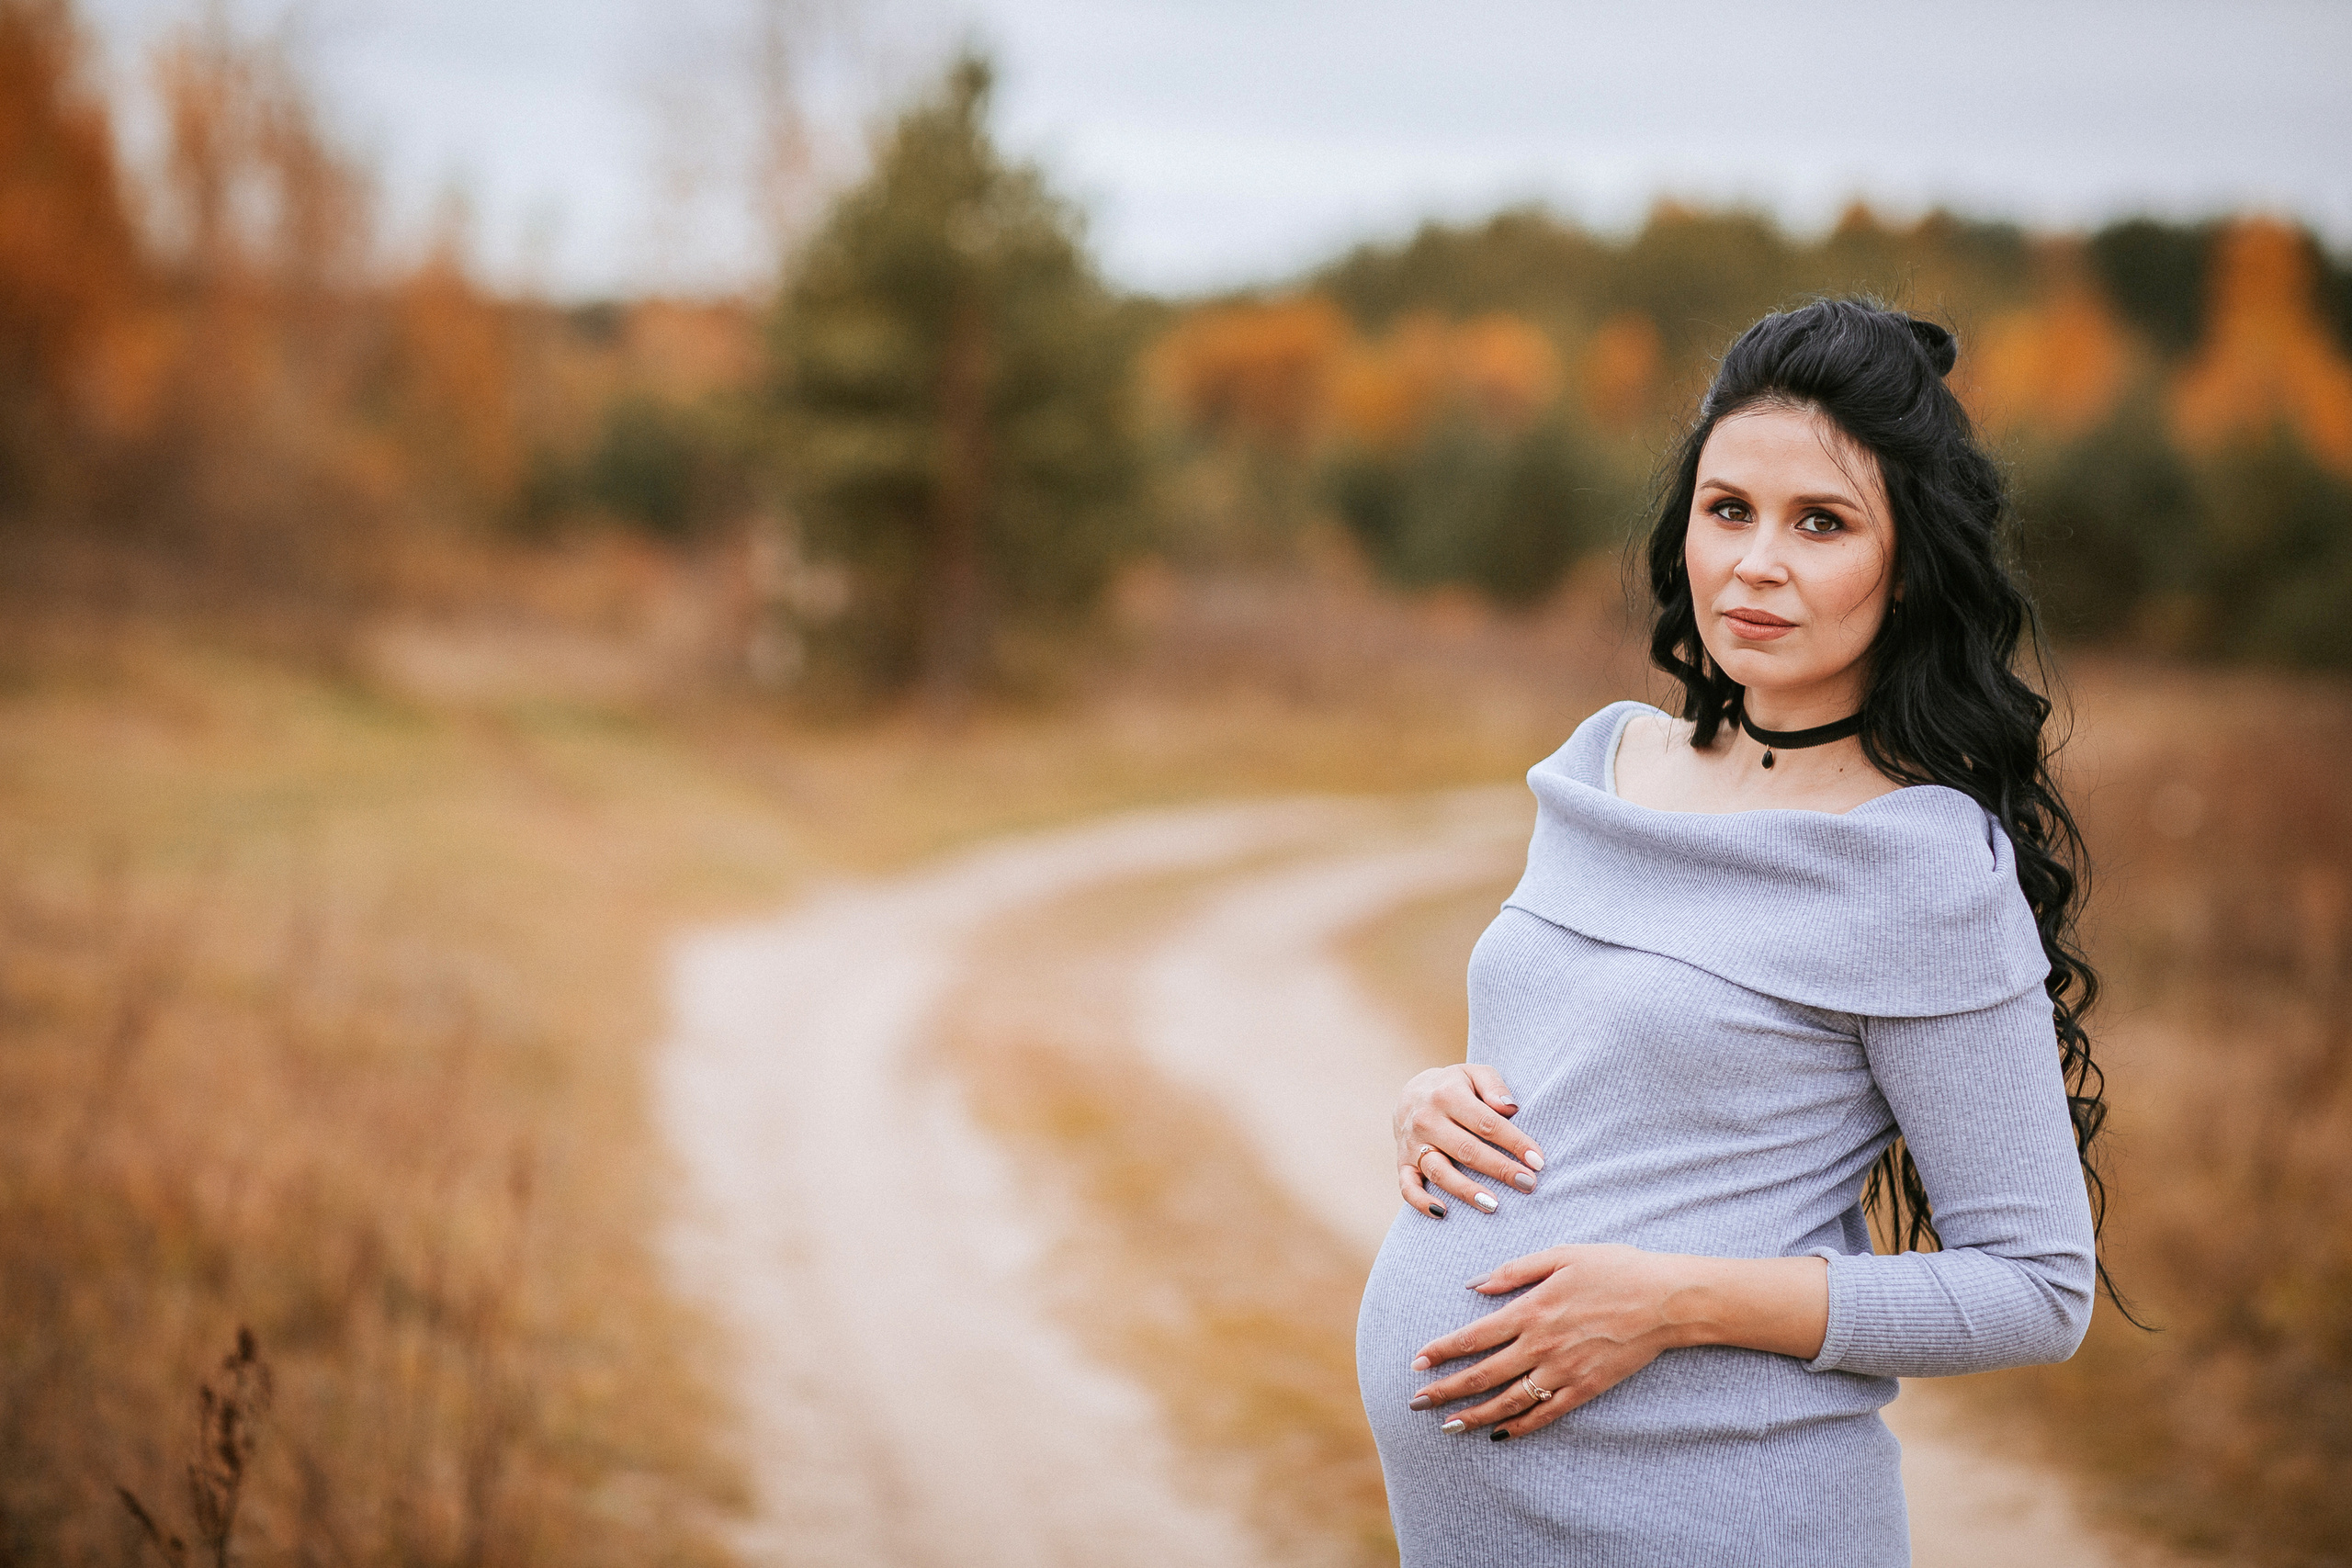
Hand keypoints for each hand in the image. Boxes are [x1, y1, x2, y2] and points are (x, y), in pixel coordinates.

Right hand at [1394, 1064, 1543, 1218]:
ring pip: (1439, 1171)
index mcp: (1447, 1095)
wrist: (1411, 1093)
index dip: (1515, 1143)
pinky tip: (1443, 1213)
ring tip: (1493, 1205)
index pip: (1487, 1123)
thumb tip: (1510, 1107)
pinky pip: (1407, 1186)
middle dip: (1500, 1169)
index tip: (1538, 1161)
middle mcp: (1427, 1120)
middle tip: (1528, 1184)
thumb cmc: (1454, 1086)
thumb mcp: (1474, 1074)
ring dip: (1466, 1190)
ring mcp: (1413, 1144)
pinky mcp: (1402, 1163)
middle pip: (1466, 1150)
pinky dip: (1421, 1202)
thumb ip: (1493, 1086)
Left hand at [1405, 1244, 1681, 1439]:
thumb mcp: (1561, 1255)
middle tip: (1415, 1403)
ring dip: (1473, 1415)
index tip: (1416, 1363)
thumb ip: (1514, 1271)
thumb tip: (1474, 1284)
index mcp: (1531, 1310)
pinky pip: (1546, 1414)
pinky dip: (1520, 1427)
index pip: (1474, 1337)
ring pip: (1508, 1401)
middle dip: (1445, 1391)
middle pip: (1483, 1374)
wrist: (1665, 1300)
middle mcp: (1541, 1345)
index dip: (1441, 1351)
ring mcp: (1563, 1371)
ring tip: (1446, 1426)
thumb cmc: (1614, 1269)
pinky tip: (1499, 1435)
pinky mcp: (1585, 1388)